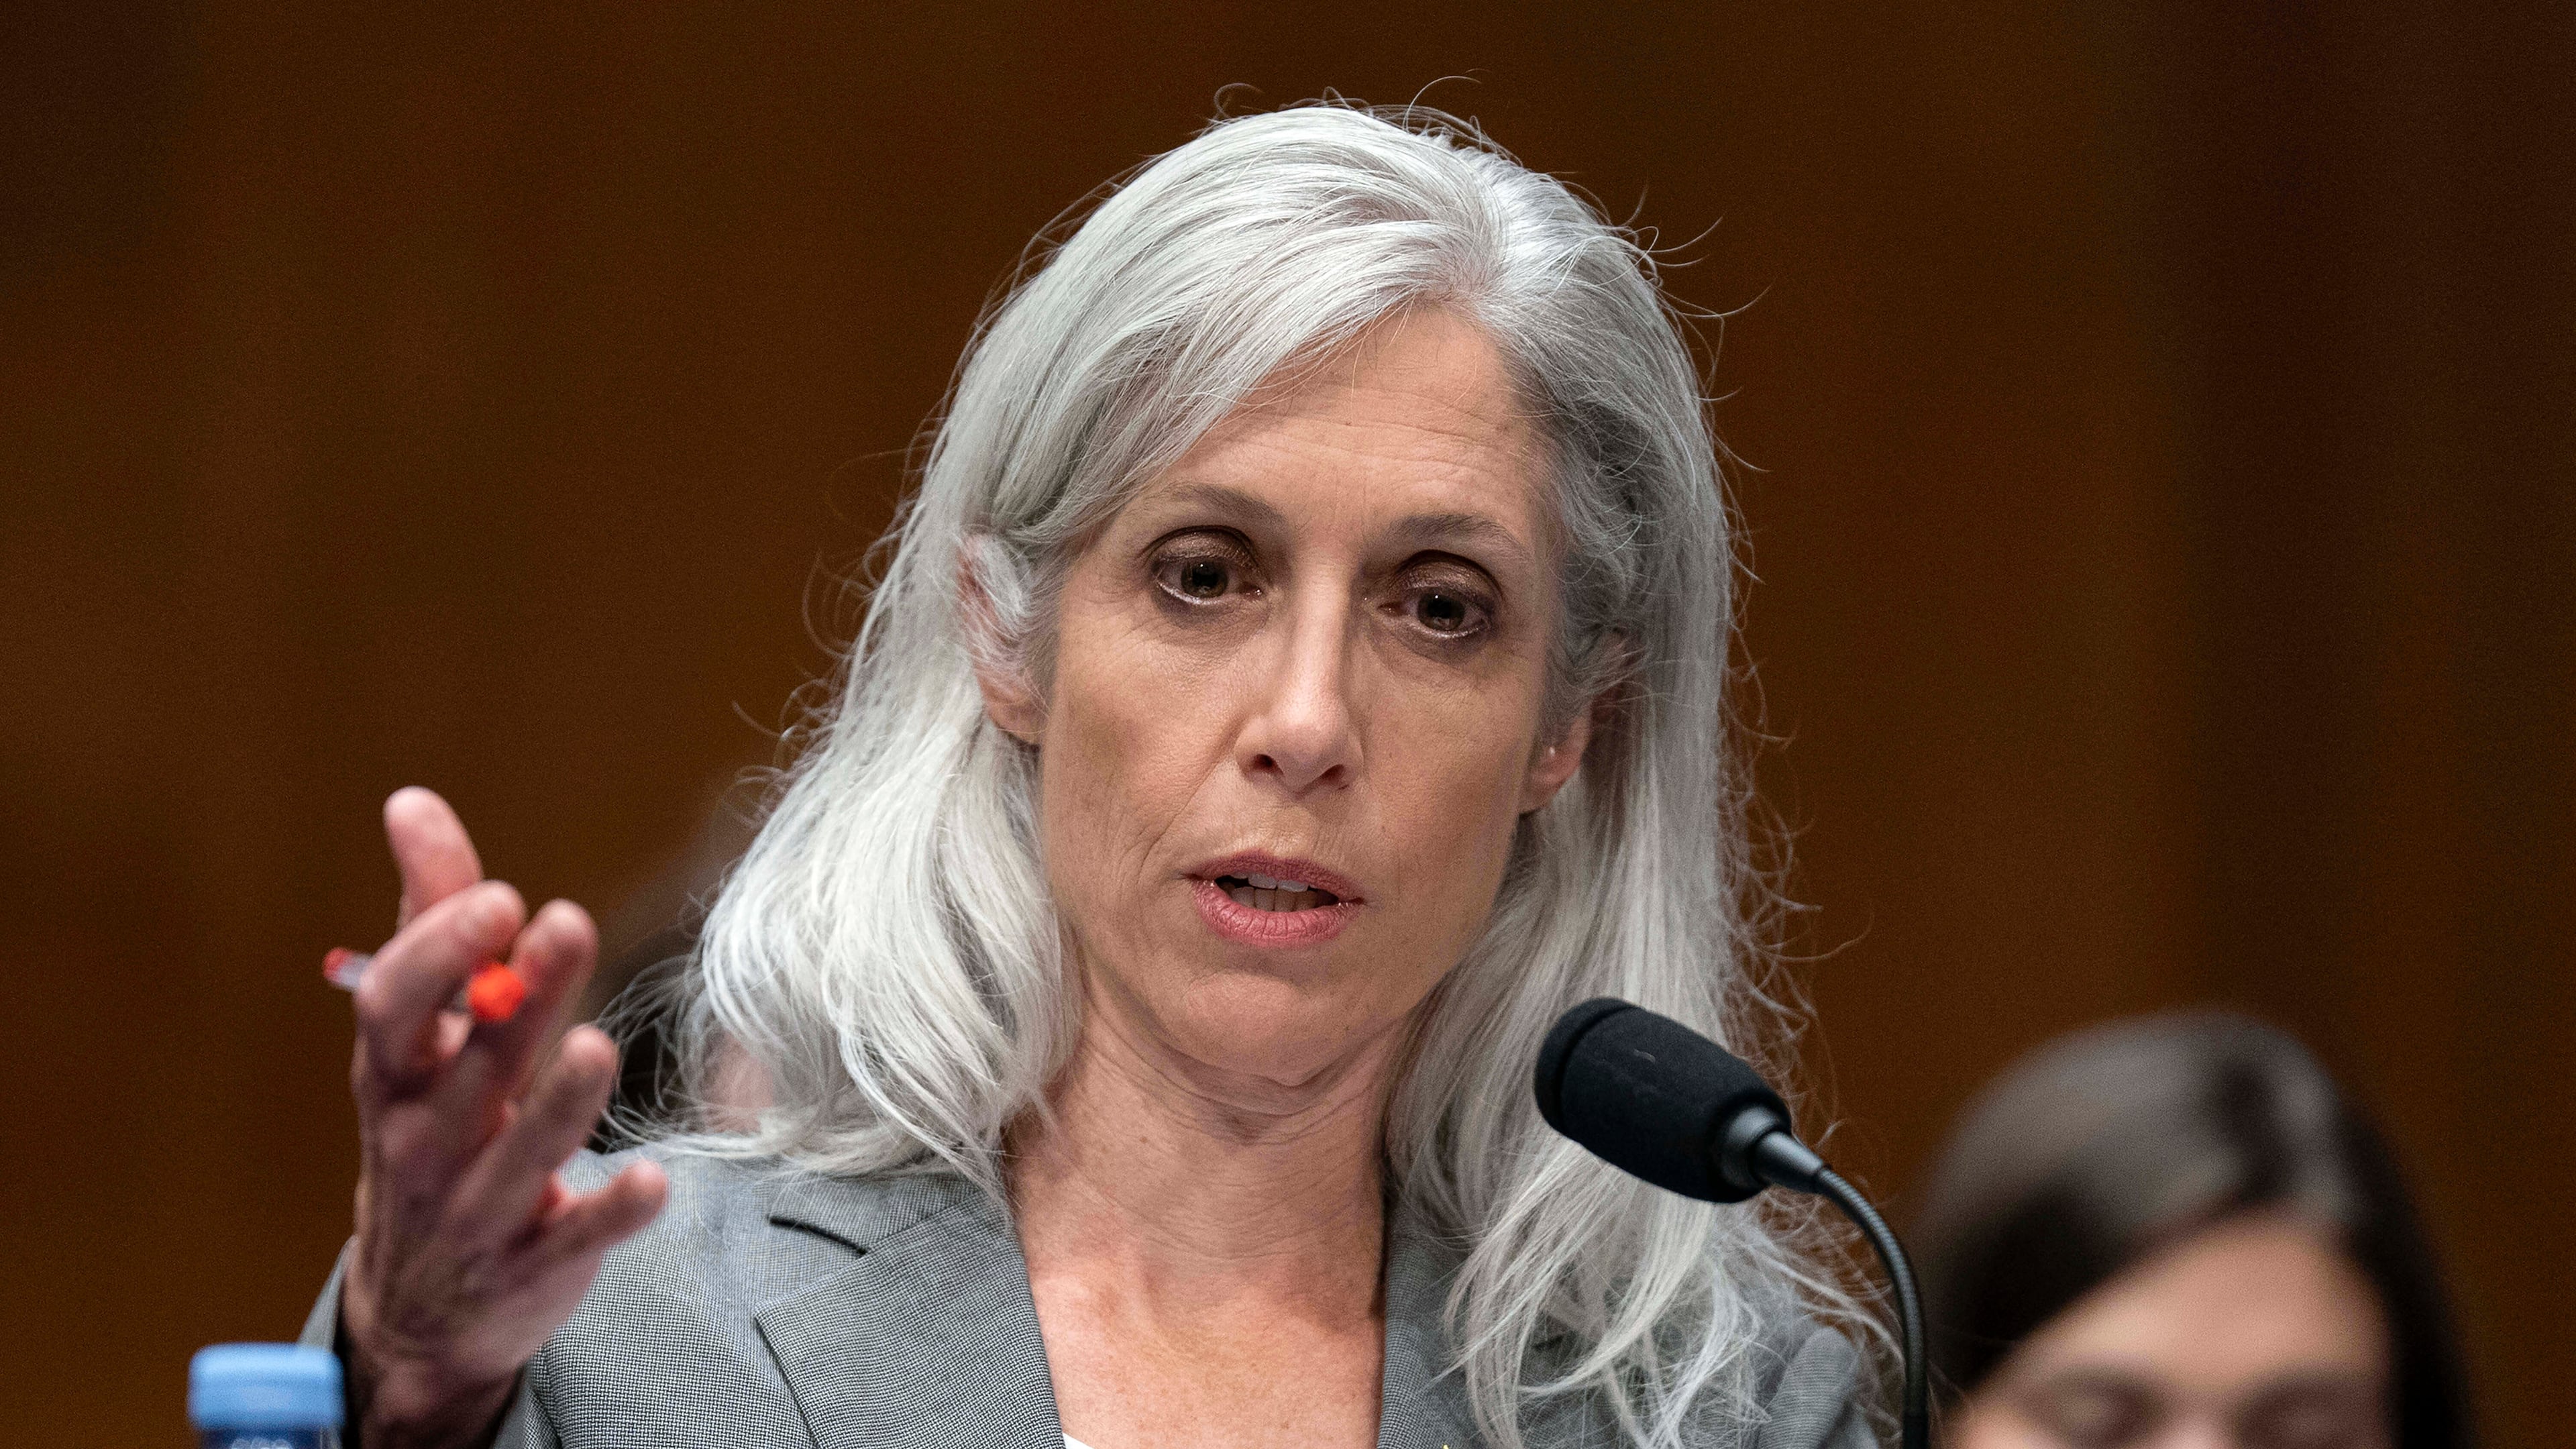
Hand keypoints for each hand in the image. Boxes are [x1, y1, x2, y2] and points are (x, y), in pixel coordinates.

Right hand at [338, 787, 668, 1447]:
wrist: (417, 1308)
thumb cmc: (429, 1127)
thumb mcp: (417, 1033)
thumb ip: (432, 918)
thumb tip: (412, 803)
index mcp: (394, 1075)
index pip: (396, 1009)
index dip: (439, 952)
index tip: (497, 898)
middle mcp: (424, 1141)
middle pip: (471, 1066)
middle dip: (518, 998)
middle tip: (567, 922)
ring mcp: (476, 1209)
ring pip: (519, 1155)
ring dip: (558, 1104)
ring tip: (595, 1044)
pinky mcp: (533, 1264)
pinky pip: (574, 1237)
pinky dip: (613, 1212)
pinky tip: (653, 1180)